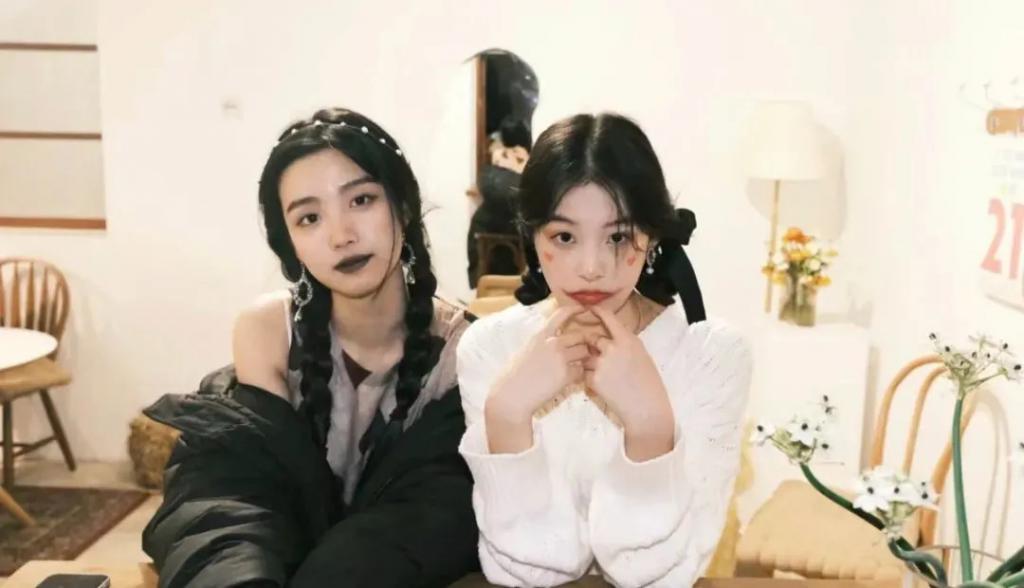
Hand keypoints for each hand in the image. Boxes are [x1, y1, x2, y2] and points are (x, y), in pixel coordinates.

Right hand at [488, 303, 587, 423]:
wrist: (512, 395)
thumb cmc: (515, 375)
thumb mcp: (527, 349)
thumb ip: (542, 342)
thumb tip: (556, 338)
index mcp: (541, 335)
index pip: (562, 314)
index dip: (576, 309)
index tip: (583, 309)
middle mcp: (552, 343)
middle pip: (580, 336)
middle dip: (583, 343)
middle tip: (581, 352)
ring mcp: (561, 358)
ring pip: (584, 352)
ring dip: (583, 359)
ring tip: (575, 367)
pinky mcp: (566, 375)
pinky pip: (581, 370)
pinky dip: (578, 375)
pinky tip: (569, 380)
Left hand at [585, 305, 674, 458]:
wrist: (646, 408)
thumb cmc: (649, 383)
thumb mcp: (642, 355)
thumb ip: (626, 344)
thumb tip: (611, 337)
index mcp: (628, 340)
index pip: (608, 319)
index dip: (597, 312)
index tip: (590, 308)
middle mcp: (613, 348)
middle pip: (593, 339)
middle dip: (593, 346)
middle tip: (603, 359)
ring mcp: (602, 363)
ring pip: (587, 358)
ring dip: (592, 365)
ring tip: (610, 379)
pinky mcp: (594, 379)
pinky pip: (586, 374)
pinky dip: (592, 380)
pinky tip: (607, 388)